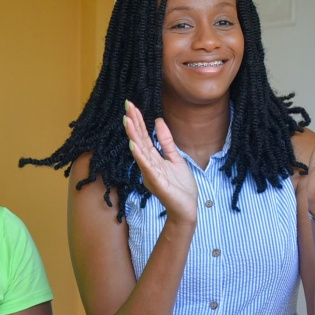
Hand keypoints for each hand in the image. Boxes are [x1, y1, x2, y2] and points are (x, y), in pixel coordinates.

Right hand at [123, 100, 196, 223]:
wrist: (187, 208)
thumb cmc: (181, 187)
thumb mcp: (175, 158)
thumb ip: (166, 142)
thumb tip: (158, 121)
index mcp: (153, 159)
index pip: (144, 136)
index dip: (138, 121)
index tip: (132, 105)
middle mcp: (149, 165)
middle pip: (139, 140)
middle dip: (133, 122)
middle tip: (127, 105)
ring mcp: (151, 174)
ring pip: (141, 151)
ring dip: (133, 135)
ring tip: (127, 120)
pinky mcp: (157, 183)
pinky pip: (148, 168)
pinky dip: (140, 156)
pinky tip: (134, 146)